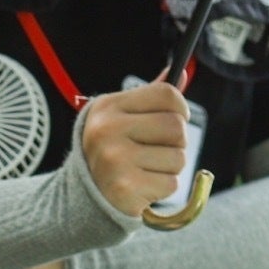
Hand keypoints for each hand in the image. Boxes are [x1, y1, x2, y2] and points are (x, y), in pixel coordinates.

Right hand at [80, 82, 188, 217]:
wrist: (86, 194)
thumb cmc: (113, 149)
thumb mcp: (124, 116)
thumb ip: (152, 97)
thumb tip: (181, 73)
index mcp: (108, 106)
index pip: (166, 94)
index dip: (180, 107)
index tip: (175, 119)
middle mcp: (107, 129)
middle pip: (176, 126)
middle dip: (176, 142)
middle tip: (156, 150)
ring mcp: (114, 159)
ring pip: (178, 157)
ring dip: (170, 167)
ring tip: (146, 169)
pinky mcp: (124, 187)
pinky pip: (171, 183)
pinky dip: (163, 187)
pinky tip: (143, 185)